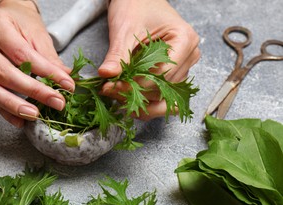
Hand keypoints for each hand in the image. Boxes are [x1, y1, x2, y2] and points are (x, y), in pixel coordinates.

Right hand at [0, 0, 74, 126]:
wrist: (3, 16)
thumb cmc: (20, 23)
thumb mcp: (37, 34)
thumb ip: (49, 58)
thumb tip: (65, 80)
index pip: (22, 54)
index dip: (46, 73)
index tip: (66, 86)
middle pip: (4, 73)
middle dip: (33, 92)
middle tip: (56, 103)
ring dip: (13, 106)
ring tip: (34, 115)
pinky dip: (4, 111)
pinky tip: (20, 120)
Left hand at [98, 0, 199, 120]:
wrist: (139, 1)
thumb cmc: (136, 7)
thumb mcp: (124, 29)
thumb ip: (117, 54)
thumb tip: (107, 74)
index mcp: (185, 40)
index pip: (163, 74)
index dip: (137, 85)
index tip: (112, 86)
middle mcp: (189, 56)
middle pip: (164, 89)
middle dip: (135, 94)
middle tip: (109, 91)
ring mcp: (183, 67)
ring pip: (164, 97)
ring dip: (140, 102)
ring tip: (116, 95)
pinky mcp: (173, 75)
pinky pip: (162, 96)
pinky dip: (145, 101)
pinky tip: (126, 98)